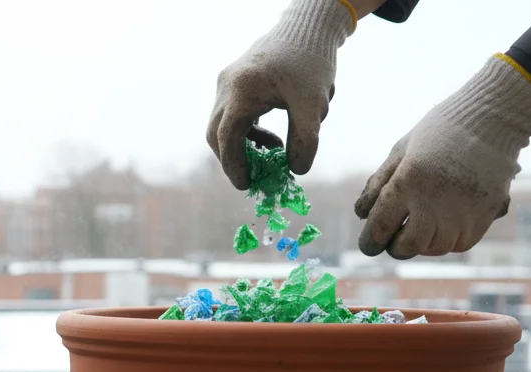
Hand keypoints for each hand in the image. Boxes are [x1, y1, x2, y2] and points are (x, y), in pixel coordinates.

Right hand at [207, 0, 354, 186]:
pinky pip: (231, 115)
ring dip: (241, 146)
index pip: (227, 137)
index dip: (234, 165)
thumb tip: (296, 171)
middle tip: (255, 178)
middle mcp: (227, 86)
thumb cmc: (311, 63)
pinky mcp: (234, 82)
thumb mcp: (314, 105)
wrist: (307, 28)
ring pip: (222, 125)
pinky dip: (246, 133)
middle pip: (216, 134)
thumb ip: (305, 139)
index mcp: (242, 91)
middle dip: (233, 160)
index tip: (247, 185)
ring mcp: (227, 83)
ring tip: (272, 155)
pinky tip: (271, 139)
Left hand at [355, 55, 530, 258]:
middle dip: (397, 247)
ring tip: (422, 226)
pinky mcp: (484, 216)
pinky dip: (449, 240)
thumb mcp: (401, 150)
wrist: (492, 119)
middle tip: (396, 239)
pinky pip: (461, 244)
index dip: (370, 242)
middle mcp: (433, 202)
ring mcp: (461, 212)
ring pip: (435, 248)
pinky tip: (445, 223)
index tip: (369, 245)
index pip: (380, 228)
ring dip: (424, 242)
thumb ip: (378, 184)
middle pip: (408, 247)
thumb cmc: (439, 132)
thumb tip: (362, 215)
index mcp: (407, 183)